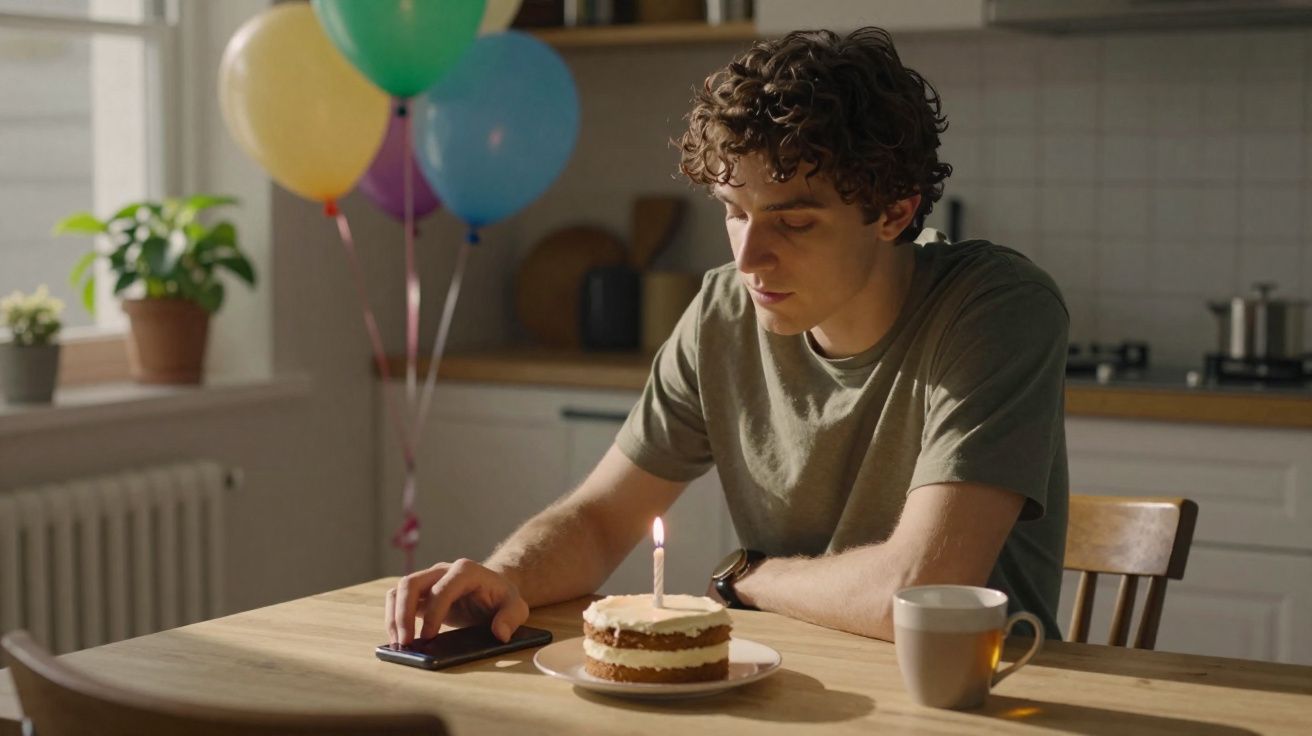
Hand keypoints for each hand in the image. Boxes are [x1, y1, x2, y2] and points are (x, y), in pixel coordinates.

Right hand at [385, 559, 528, 646]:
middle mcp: (442, 571)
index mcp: (466, 571)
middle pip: (411, 583)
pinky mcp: (420, 593)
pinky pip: (397, 600)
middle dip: (404, 614)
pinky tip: (398, 639)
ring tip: (399, 643)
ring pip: (399, 590)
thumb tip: (499, 634)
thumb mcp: (516, 606)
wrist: (492, 590)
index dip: (434, 612)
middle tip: (406, 642)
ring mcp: (428, 580)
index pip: (442, 588)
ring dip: (394, 616)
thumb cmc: (502, 598)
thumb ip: (511, 617)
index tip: (429, 636)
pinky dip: (393, 618)